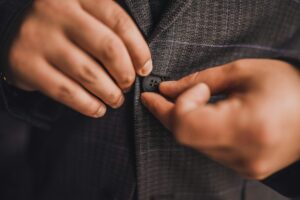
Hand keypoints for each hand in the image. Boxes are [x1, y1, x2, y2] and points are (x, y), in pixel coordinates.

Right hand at [7, 0, 151, 117]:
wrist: (12, 30)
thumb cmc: (61, 27)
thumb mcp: (84, 15)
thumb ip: (109, 29)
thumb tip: (141, 64)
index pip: (120, 23)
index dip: (139, 50)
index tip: (144, 69)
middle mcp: (57, 11)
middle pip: (108, 48)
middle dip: (125, 74)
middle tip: (128, 85)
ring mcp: (39, 37)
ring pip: (89, 73)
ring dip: (110, 94)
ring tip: (116, 100)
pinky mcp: (25, 64)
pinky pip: (66, 92)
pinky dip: (88, 105)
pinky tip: (98, 108)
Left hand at [142, 59, 299, 179]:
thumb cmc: (288, 85)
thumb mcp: (243, 72)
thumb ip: (199, 81)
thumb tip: (167, 89)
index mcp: (247, 128)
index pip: (187, 126)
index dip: (174, 105)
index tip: (169, 89)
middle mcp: (244, 155)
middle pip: (186, 137)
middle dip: (168, 113)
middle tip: (156, 96)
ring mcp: (244, 166)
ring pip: (194, 145)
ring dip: (184, 121)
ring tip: (190, 101)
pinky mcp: (245, 169)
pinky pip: (209, 150)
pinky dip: (200, 131)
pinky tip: (204, 115)